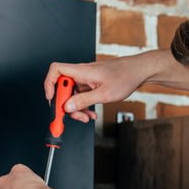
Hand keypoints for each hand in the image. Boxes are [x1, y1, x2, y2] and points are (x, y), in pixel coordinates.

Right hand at [44, 53, 159, 123]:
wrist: (138, 71)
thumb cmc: (125, 77)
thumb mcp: (104, 94)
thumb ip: (84, 101)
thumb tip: (67, 107)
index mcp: (81, 71)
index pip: (55, 71)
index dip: (49, 84)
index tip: (52, 100)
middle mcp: (81, 74)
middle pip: (63, 88)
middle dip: (66, 104)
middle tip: (74, 115)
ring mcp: (86, 79)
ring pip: (72, 94)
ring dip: (76, 108)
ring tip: (86, 117)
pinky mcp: (91, 84)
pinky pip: (81, 96)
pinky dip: (84, 105)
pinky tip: (91, 113)